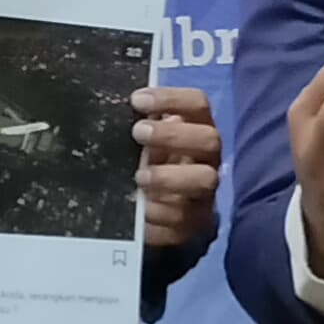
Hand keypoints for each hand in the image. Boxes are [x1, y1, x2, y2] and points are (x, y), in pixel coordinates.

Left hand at [132, 86, 221, 247]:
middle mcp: (207, 160)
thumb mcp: (145, 144)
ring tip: (139, 177)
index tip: (137, 100)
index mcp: (196, 130)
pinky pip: (182, 221)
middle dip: (173, 135)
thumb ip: (140, 125)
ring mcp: (204, 193)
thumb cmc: (151, 166)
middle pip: (210, 139)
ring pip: (205, 179)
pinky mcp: (193, 224)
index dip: (172, 98)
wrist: (157, 215)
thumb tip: (112, 107)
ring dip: (170, 176)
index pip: (197, 104)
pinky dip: (157, 214)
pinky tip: (138, 210)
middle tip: (137, 133)